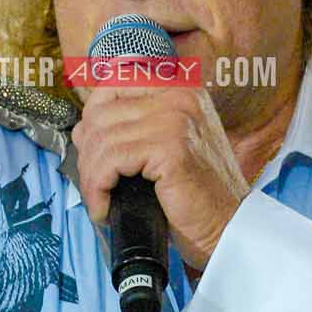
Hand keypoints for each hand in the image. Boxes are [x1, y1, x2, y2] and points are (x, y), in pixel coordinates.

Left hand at [70, 84, 250, 274]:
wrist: (228, 227)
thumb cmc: (196, 195)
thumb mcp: (165, 148)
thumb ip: (131, 129)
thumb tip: (82, 130)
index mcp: (179, 90)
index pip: (113, 84)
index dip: (91, 118)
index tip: (90, 151)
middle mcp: (179, 96)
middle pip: (102, 113)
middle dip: (88, 155)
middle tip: (94, 185)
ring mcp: (176, 119)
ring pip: (102, 140)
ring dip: (91, 177)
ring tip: (99, 200)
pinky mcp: (170, 147)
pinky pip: (111, 161)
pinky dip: (99, 188)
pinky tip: (105, 207)